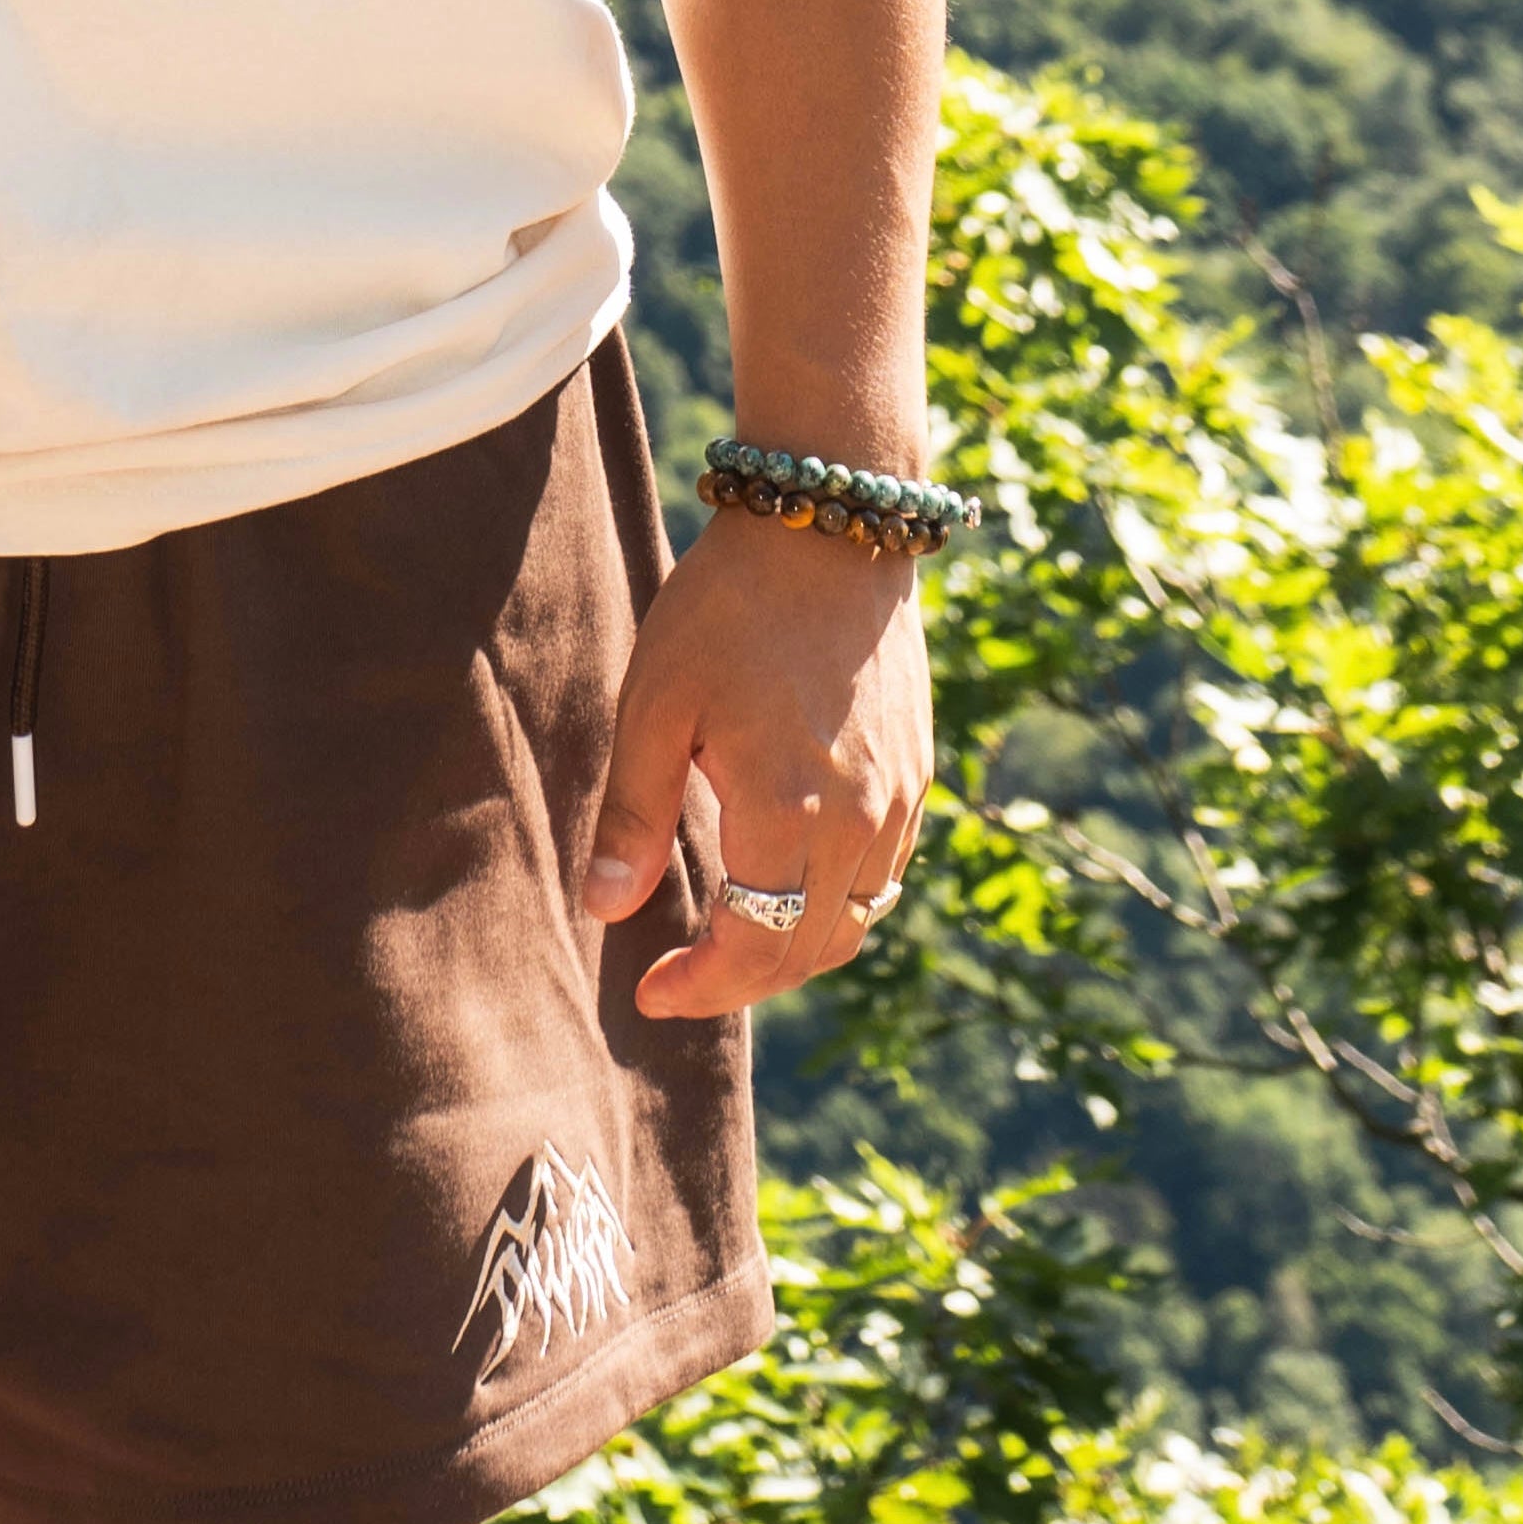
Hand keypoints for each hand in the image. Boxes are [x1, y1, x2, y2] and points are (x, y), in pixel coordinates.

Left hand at [581, 507, 932, 1012]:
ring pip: (854, 925)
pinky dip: (836, 908)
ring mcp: (898, 803)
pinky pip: (884, 880)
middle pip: (807, 952)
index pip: (752, 948)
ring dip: (792, 951)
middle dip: (741, 980)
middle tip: (679, 975)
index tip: (648, 991)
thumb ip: (633, 816)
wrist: (829, 532)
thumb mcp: (655, 704)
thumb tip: (605, 910)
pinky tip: (790, 886)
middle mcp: (858, 823)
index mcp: (787, 811)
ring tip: (730, 939)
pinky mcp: (917, 778)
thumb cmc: (727, 610)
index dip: (699, 986)